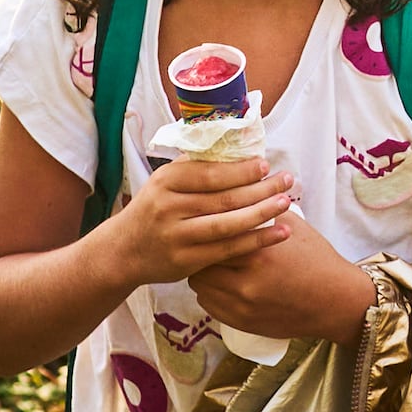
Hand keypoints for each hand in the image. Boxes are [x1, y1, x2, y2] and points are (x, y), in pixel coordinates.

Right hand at [106, 144, 294, 282]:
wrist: (123, 251)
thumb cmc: (154, 209)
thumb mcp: (165, 182)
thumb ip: (196, 168)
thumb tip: (240, 150)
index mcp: (166, 181)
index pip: (210, 173)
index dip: (241, 170)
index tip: (266, 164)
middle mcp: (169, 208)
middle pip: (224, 198)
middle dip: (260, 188)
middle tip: (287, 180)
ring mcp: (177, 237)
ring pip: (228, 224)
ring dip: (262, 213)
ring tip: (286, 203)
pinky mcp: (186, 261)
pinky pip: (228, 250)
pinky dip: (256, 240)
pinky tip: (279, 233)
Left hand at [189, 216, 381, 340]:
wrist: (335, 301)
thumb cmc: (317, 259)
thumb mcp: (294, 226)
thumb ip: (263, 209)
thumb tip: (239, 188)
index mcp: (259, 253)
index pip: (215, 235)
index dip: (208, 225)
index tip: (207, 219)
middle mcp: (246, 283)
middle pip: (201, 261)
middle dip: (201, 249)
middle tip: (205, 239)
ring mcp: (242, 306)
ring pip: (199, 285)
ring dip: (203, 271)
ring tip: (212, 260)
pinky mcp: (241, 322)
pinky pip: (208, 304)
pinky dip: (209, 291)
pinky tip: (219, 281)